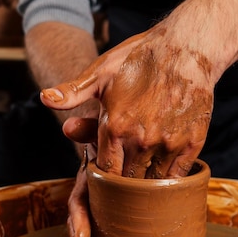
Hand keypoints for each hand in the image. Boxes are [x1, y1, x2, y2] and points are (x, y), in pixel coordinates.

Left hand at [41, 28, 213, 179]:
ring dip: (146, 187)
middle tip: (122, 189)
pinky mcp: (192, 143)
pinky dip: (169, 181)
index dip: (104, 181)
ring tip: (141, 186)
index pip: (104, 172)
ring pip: (153, 182)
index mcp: (114, 126)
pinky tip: (163, 178)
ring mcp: (168, 143)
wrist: (187, 47)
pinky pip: (177, 175)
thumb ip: (72, 92)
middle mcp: (140, 139)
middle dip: (123, 187)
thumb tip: (45, 99)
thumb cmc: (139, 58)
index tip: (105, 181)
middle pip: (127, 182)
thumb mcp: (100, 72)